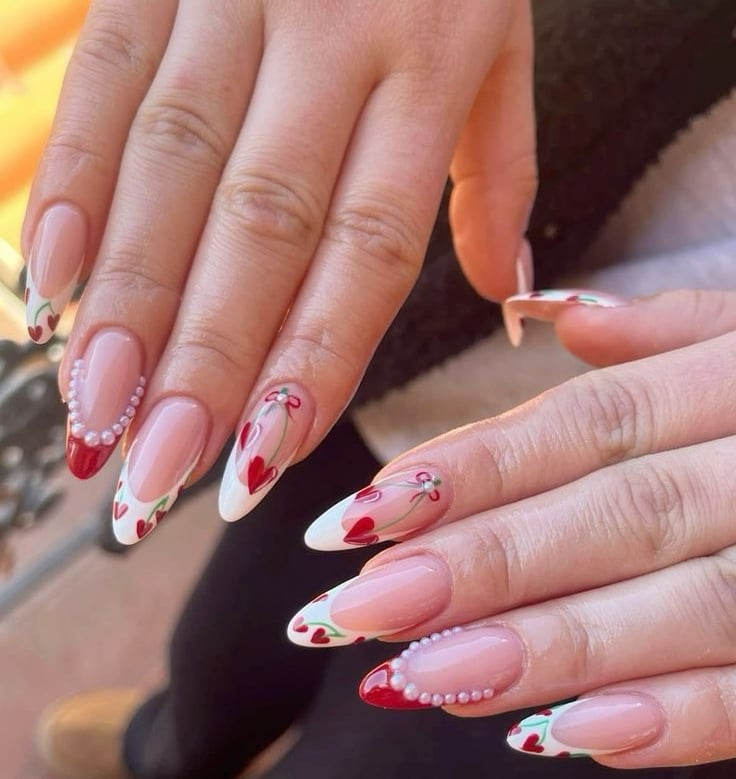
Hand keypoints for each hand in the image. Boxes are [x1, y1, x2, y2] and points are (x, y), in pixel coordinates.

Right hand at [22, 0, 535, 541]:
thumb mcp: (500, 46)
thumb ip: (495, 173)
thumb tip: (510, 293)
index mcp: (429, 64)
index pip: (366, 247)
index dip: (314, 358)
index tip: (264, 456)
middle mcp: (332, 33)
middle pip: (260, 226)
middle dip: (204, 358)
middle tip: (161, 470)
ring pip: (169, 168)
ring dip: (127, 301)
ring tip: (99, 410)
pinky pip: (105, 82)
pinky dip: (69, 189)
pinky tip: (45, 286)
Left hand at [288, 287, 735, 768]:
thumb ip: (670, 333)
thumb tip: (560, 316)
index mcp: (735, 377)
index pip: (581, 421)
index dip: (468, 468)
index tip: (358, 517)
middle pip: (610, 510)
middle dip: (480, 566)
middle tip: (357, 610)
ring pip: (678, 600)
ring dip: (546, 647)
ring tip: (423, 678)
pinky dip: (673, 717)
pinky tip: (564, 738)